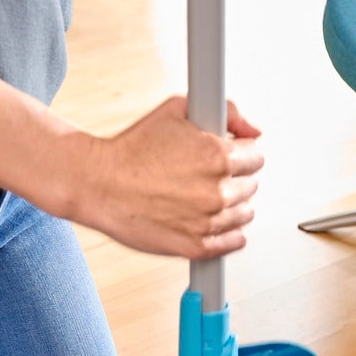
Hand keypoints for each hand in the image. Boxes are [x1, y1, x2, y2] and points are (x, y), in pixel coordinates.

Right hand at [71, 96, 262, 258]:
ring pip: (244, 214)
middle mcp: (218, 191)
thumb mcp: (178, 109)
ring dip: (231, 205)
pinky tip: (209, 220)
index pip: (256, 156)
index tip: (228, 156)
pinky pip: (233, 242)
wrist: (100, 184)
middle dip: (234, 178)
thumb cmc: (132, 149)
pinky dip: (227, 233)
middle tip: (207, 176)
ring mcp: (209, 222)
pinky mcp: (197, 246)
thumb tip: (253, 129)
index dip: (241, 153)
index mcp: (218, 156)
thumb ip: (226, 112)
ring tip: (203, 197)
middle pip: (250, 185)